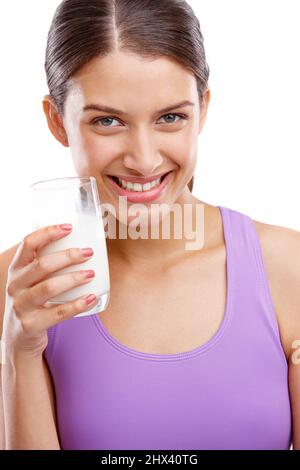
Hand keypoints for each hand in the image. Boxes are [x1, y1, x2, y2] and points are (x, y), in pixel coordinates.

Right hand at [2, 224, 96, 358]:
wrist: (18, 339)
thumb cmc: (33, 303)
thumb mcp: (31, 282)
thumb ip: (47, 266)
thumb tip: (81, 244)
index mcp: (16, 269)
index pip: (28, 244)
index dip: (48, 233)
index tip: (69, 228)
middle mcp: (15, 285)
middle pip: (42, 265)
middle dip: (68, 256)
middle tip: (88, 253)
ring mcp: (21, 306)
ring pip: (49, 288)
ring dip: (73, 279)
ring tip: (91, 274)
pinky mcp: (31, 325)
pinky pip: (57, 313)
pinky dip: (77, 305)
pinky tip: (91, 298)